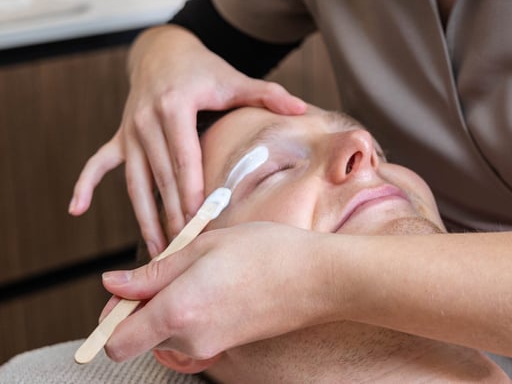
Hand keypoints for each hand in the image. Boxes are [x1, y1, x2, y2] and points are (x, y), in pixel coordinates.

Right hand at [69, 25, 305, 255]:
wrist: (162, 51)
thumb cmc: (202, 69)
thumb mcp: (233, 78)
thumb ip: (266, 93)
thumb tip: (301, 106)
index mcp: (175, 106)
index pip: (183, 158)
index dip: (190, 192)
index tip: (198, 222)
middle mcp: (146, 120)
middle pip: (160, 177)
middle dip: (172, 214)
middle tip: (184, 249)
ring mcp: (129, 130)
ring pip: (134, 181)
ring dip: (143, 217)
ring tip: (155, 251)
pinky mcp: (119, 136)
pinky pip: (98, 163)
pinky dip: (85, 184)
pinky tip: (75, 209)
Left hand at [98, 222, 334, 361]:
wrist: (318, 277)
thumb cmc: (266, 252)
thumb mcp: (204, 246)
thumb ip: (154, 270)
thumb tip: (112, 284)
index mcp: (177, 310)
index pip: (116, 341)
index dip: (112, 317)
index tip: (125, 291)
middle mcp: (189, 338)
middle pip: (141, 336)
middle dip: (144, 306)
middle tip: (173, 268)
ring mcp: (210, 347)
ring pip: (167, 334)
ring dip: (172, 306)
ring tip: (204, 271)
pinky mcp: (227, 346)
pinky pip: (192, 333)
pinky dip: (194, 312)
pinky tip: (219, 285)